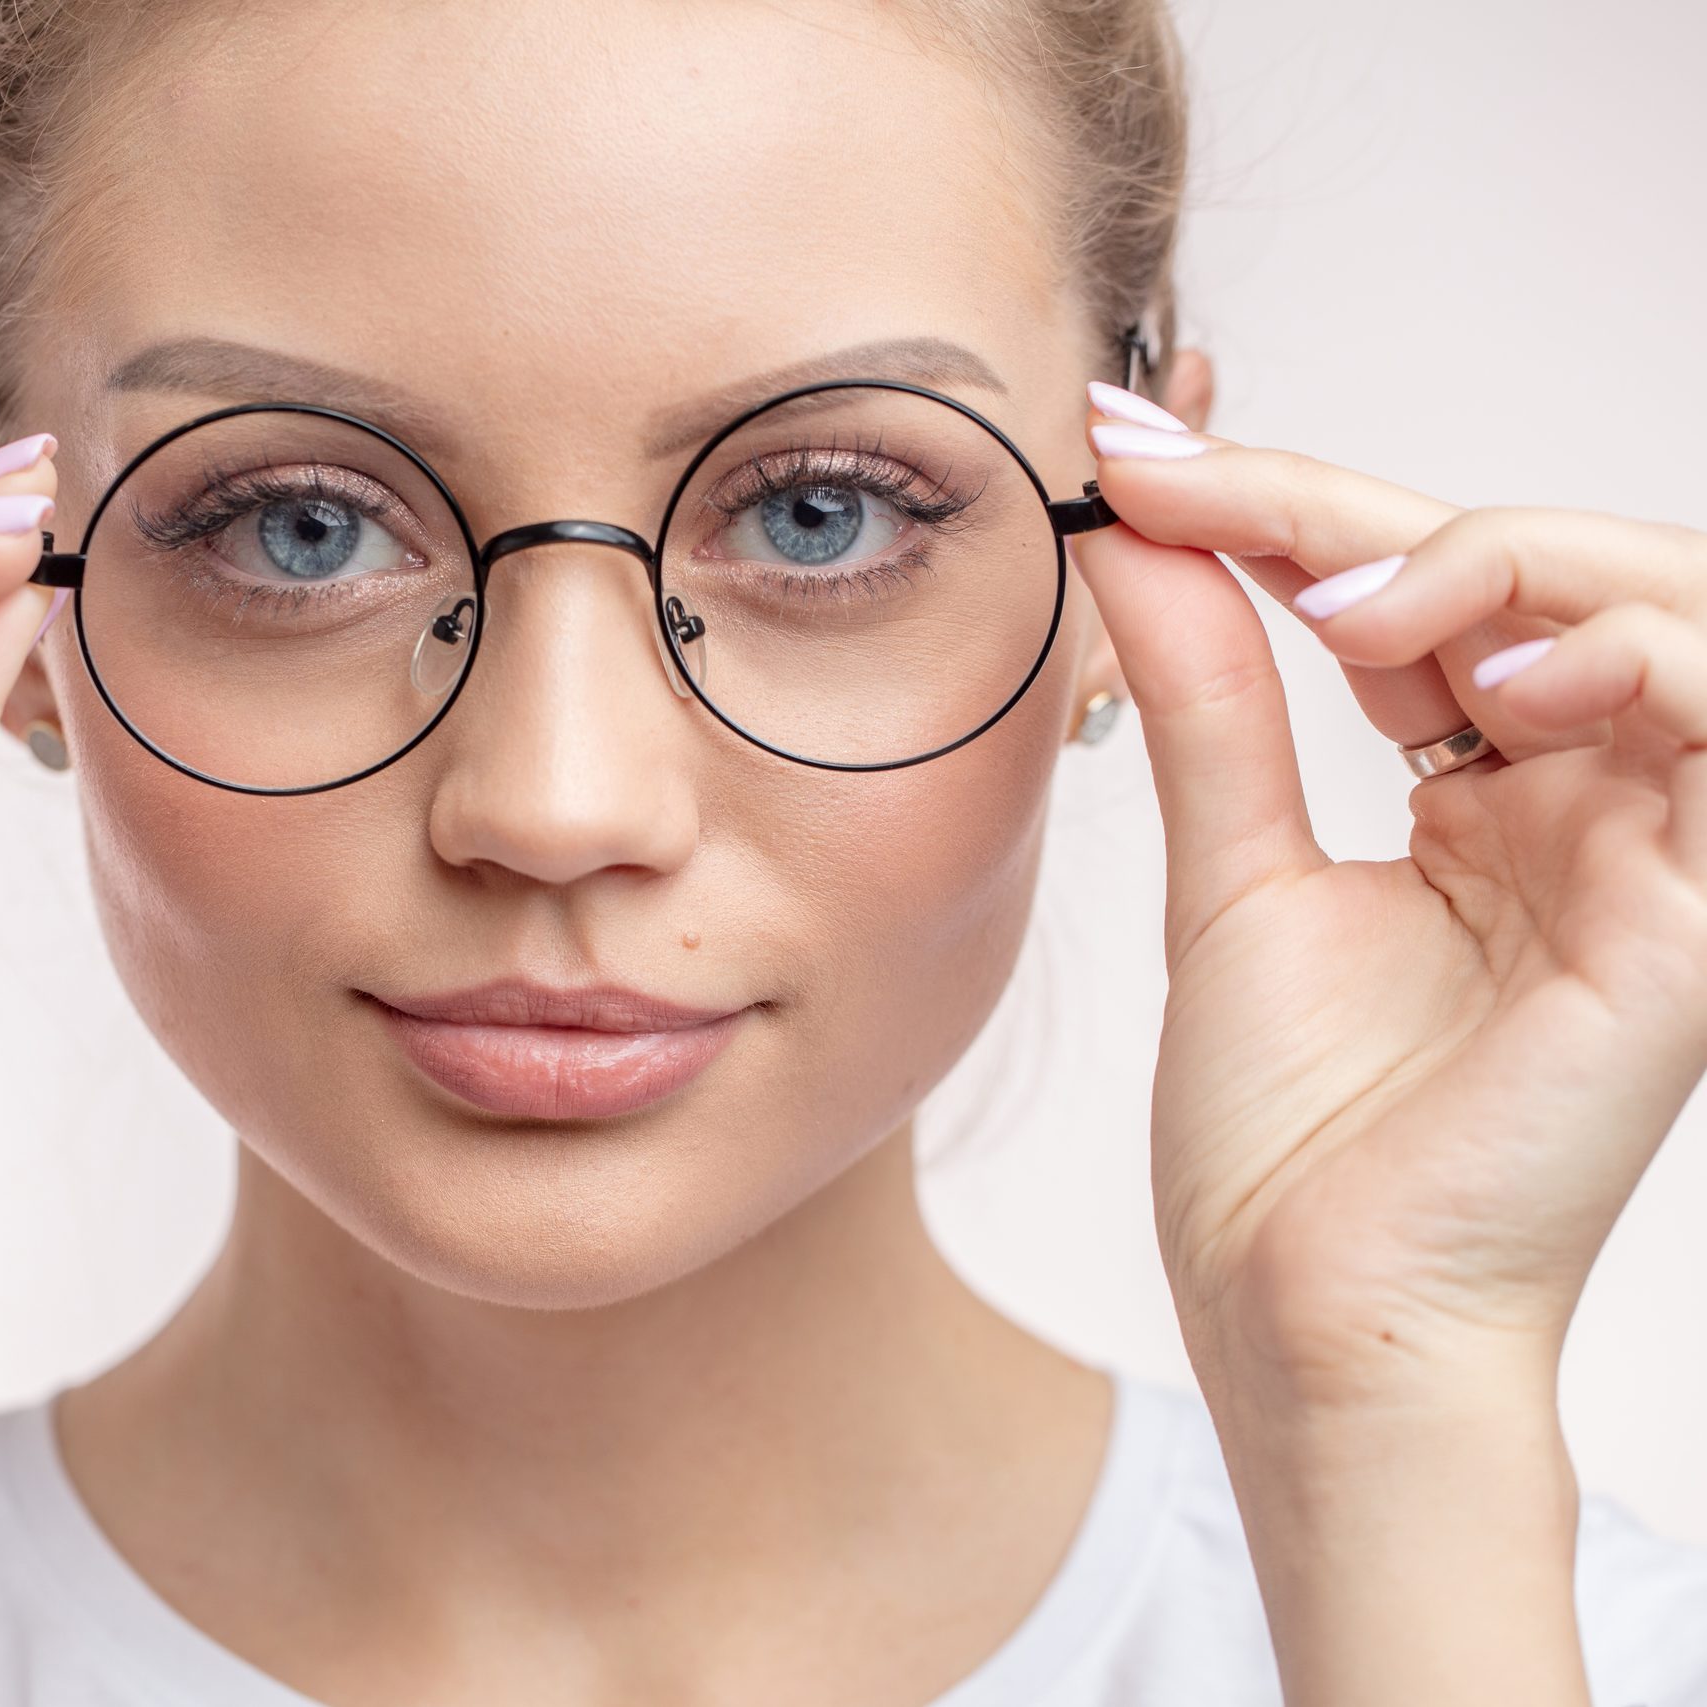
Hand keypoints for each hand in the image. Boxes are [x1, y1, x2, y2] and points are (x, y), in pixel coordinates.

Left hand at [1069, 405, 1706, 1417]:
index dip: (1285, 506)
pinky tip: (1495, 676)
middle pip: (1535, 569)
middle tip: (1190, 487)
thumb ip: (1211, 702)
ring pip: (1663, 602)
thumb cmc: (1284, 1141)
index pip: (1419, 593)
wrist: (1308, 1312)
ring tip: (1341, 601)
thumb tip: (1139, 538)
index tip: (1130, 450)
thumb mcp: (1228, 875)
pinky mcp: (1702, 917)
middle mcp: (1591, 804)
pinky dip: (1630, 657)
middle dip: (1354, 505)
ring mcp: (1661, 853)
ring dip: (1508, 557)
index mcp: (1493, 795)